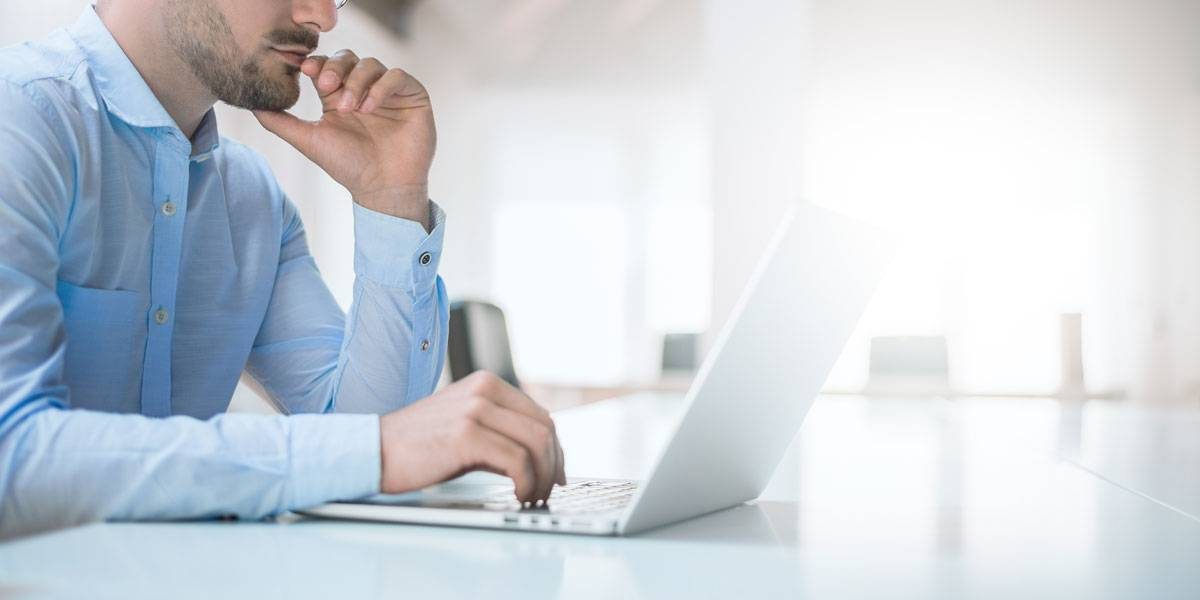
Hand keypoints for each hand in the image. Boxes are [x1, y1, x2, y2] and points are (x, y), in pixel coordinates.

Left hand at [253, 50, 435, 227]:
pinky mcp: (412, 96)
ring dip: (356, 82)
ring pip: (371, 64)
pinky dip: (381, 87)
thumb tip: (250, 104)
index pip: (327, 66)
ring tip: (350, 108)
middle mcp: (364, 90)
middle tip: (324, 86)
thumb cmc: (348, 167)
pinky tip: (369, 107)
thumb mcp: (308, 141)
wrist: (383, 188)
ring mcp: (389, 92)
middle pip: (348, 58)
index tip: (304, 70)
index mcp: (339, 96)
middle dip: (334, 67)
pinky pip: (397, 76)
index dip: (316, 63)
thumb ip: (279, 122)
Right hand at [379, 371, 566, 503]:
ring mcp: (475, 409)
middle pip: (544, 428)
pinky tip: (518, 495)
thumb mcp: (464, 426)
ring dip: (542, 476)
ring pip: (537, 443)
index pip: (539, 415)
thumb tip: (539, 458)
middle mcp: (484, 389)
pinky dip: (526, 482)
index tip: (554, 473)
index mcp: (486, 383)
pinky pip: (517, 461)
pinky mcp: (467, 434)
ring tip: (533, 496)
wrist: (372, 451)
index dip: (554, 449)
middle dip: (553, 464)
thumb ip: (499, 432)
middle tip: (549, 489)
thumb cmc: (417, 446)